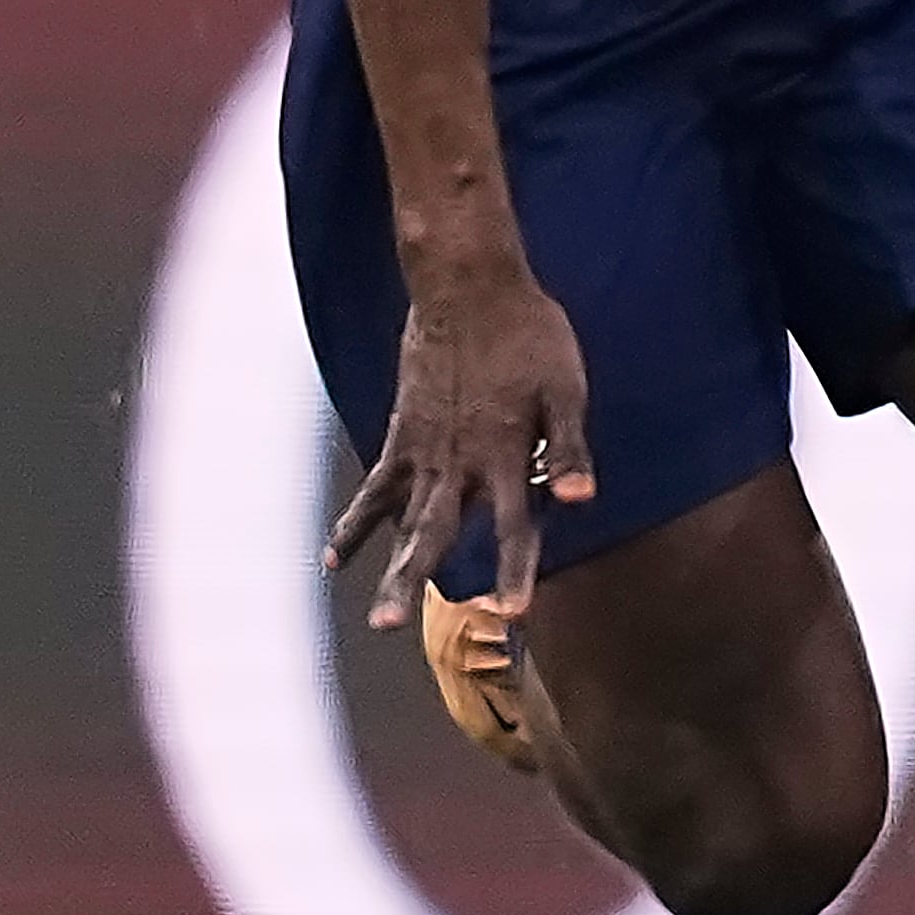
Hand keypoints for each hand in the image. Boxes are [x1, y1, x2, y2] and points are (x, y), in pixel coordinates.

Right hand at [330, 259, 592, 629]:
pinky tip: (334, 558)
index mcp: (505, 452)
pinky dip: (356, 523)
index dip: (515, 569)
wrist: (470, 285)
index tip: (511, 613)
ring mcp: (425, 452)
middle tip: (401, 629)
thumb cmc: (529, 334)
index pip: (513, 525)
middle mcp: (460, 462)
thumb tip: (580, 500)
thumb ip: (570, 446)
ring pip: (405, 522)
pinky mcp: (402, 434)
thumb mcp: (565, 386)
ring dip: (392, 570)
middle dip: (421, 583)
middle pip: (438, 534)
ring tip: (379, 620)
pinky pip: (375, 488)